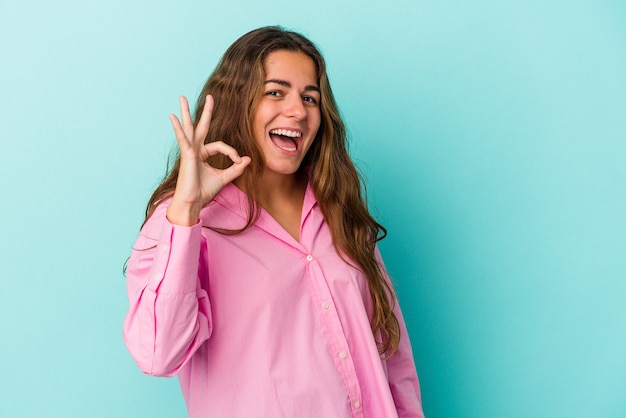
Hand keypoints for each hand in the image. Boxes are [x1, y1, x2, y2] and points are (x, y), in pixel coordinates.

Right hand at [166, 95, 250, 225]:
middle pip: (202, 126)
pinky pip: (183, 139)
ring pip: (190, 128)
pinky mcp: (186, 155)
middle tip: (210, 97)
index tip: (238, 161)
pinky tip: (173, 117)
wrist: (193, 202)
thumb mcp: (224, 178)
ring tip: (182, 97)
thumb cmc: (204, 191)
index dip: (232, 152)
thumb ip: (236, 168)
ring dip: (186, 112)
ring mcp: (189, 151)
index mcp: (203, 154)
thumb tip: (247, 159)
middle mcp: (195, 150)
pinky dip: (178, 128)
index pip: (221, 146)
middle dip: (207, 111)